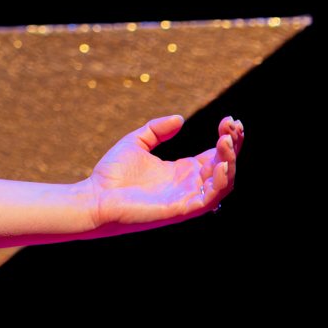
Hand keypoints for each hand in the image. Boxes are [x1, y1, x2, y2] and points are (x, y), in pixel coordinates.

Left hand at [85, 114, 241, 231]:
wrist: (94, 197)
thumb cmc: (112, 175)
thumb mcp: (136, 143)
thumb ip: (156, 130)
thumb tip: (179, 119)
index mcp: (182, 170)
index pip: (215, 155)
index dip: (227, 137)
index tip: (229, 119)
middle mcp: (189, 184)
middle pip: (225, 166)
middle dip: (233, 145)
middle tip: (233, 126)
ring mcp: (188, 197)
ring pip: (224, 183)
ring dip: (230, 161)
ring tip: (226, 140)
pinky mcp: (182, 209)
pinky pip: (210, 198)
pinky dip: (221, 182)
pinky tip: (222, 164)